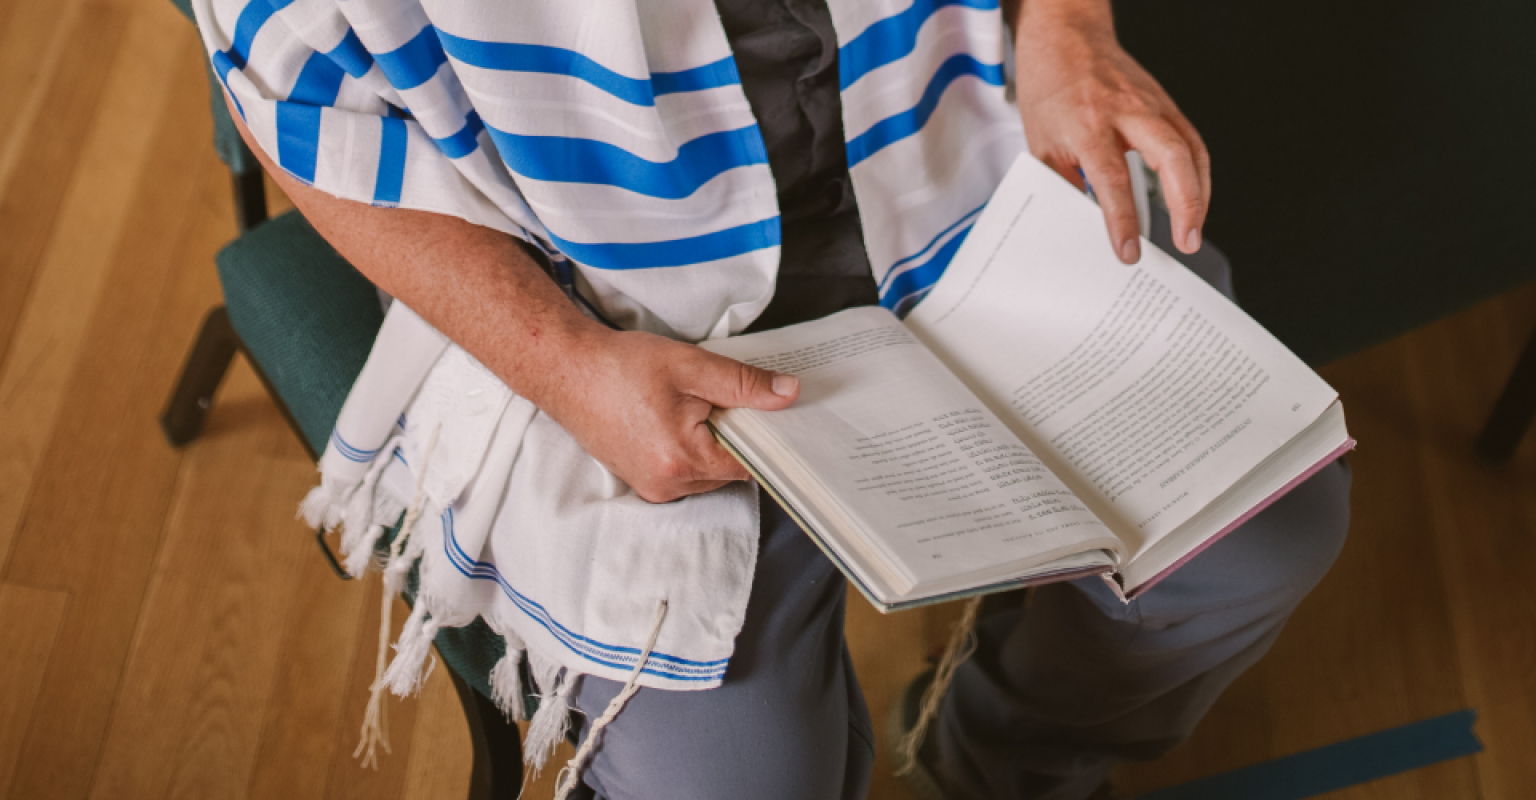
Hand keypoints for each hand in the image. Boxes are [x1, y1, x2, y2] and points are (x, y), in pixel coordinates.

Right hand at [535, 329, 799, 502]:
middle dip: (732, 436)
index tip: (764, 411)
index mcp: (683, 460)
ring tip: (688, 407)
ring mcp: (651, 487)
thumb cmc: (623, 366)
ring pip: (706, 472)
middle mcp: (668, 485)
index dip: (762, 435)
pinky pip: (683, 472)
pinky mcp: (640, 480)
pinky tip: (672, 418)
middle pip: (728, 470)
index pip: (749, 462)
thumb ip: (744, 383)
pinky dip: (688, 449)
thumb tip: (789, 394)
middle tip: (716, 399)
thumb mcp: (691, 365)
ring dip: (709, 443)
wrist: (566, 370)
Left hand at [1012, 0, 1209, 262]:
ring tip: (1193, 231)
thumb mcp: (1041, 142)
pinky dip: (1197, 174)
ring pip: (1190, 150)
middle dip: (1185, 205)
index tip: (1128, 251)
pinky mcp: (1165, 104)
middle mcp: (1126, 111)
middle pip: (1170, 157)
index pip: (1111, 179)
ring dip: (1199, 195)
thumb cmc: (1051, 86)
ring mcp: (1152, 104)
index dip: (1122, 220)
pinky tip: (1194, 199)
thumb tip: (1083, 224)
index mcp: (1088, 122)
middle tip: (1186, 242)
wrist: (1067, 37)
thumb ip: (1064, 182)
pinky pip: (1191, 141)